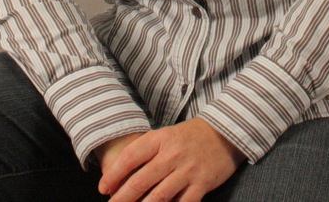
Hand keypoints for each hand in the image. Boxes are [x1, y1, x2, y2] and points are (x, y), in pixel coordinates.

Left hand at [98, 117, 244, 201]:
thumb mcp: (166, 136)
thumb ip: (147, 153)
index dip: (114, 174)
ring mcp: (188, 171)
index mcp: (161, 139)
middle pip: (141, 180)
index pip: (131, 157)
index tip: (103, 188)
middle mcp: (173, 155)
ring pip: (158, 196)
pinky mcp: (202, 184)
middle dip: (122, 198)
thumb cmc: (190, 136)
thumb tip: (121, 176)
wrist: (224, 134)